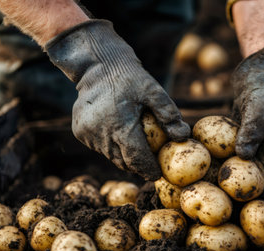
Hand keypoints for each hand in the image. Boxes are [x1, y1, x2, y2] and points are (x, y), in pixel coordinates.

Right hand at [46, 20, 189, 180]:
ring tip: (135, 147)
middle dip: (138, 165)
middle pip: (123, 162)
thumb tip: (183, 136)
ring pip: (111, 156)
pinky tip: (117, 133)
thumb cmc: (129, 77)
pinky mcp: (80, 132)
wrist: (97, 65)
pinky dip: (111, 145)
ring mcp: (88, 134)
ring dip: (124, 155)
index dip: (149, 169)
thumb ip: (168, 114)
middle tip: (150, 164)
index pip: (137, 159)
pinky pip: (100, 148)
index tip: (159, 174)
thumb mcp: (153, 90)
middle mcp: (101, 134)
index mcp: (120, 126)